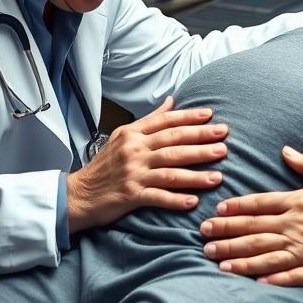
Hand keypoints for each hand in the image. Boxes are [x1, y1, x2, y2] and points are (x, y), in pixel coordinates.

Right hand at [67, 97, 227, 232]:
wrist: (79, 193)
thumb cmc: (105, 164)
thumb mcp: (123, 136)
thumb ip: (150, 120)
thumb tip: (171, 101)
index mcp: (133, 133)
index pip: (166, 122)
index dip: (189, 118)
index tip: (211, 116)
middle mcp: (134, 151)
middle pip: (173, 144)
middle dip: (200, 142)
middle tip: (224, 142)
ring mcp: (133, 173)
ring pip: (170, 171)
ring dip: (196, 174)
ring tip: (219, 176)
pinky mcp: (130, 195)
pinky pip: (157, 197)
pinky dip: (176, 199)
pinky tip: (193, 201)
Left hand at [199, 147, 302, 285]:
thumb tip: (285, 151)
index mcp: (300, 201)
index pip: (259, 204)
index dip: (235, 208)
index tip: (216, 210)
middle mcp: (297, 225)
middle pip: (254, 230)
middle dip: (226, 232)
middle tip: (203, 236)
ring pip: (263, 254)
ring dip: (238, 257)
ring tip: (216, 259)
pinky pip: (288, 276)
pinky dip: (267, 279)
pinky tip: (249, 281)